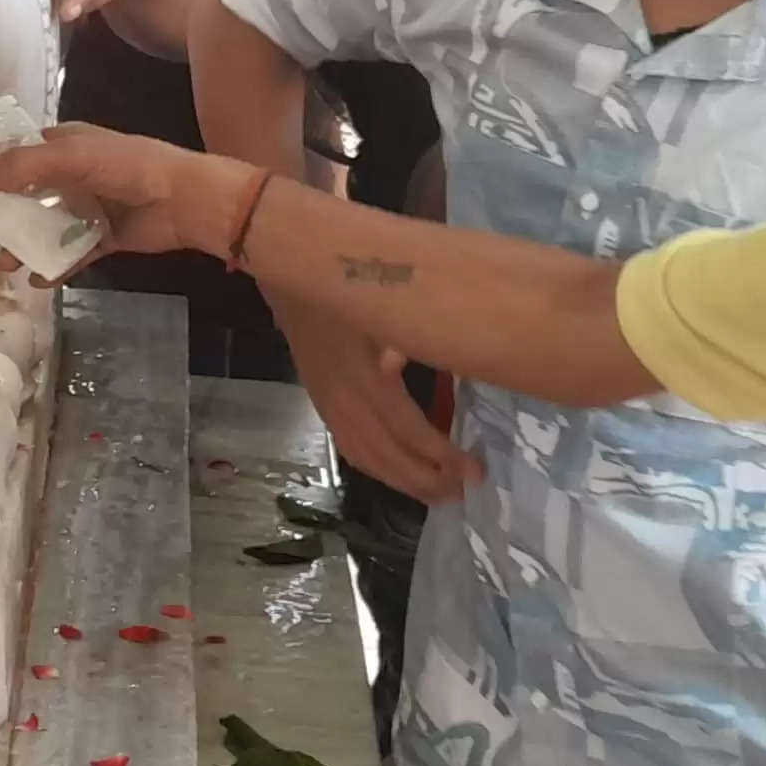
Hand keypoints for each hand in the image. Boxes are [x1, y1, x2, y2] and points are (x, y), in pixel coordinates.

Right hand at [0, 122, 220, 256]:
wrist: (184, 201)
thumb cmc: (129, 168)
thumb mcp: (73, 158)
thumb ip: (23, 166)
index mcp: (65, 145)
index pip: (15, 153)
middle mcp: (72, 175)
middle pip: (22, 193)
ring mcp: (86, 208)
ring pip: (43, 227)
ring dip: (21, 244)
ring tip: (5, 264)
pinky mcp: (101, 237)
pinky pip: (69, 254)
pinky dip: (52, 266)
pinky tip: (38, 280)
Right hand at [277, 296, 473, 504]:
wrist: (290, 271)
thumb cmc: (348, 282)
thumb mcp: (388, 306)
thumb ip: (420, 336)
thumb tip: (467, 354)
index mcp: (365, 376)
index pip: (408, 429)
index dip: (441, 455)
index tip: (475, 471)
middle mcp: (344, 399)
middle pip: (387, 455)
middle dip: (425, 479)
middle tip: (461, 494)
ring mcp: (328, 403)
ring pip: (365, 457)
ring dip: (401, 481)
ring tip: (436, 493)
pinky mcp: (321, 400)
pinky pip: (349, 446)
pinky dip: (375, 467)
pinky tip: (395, 472)